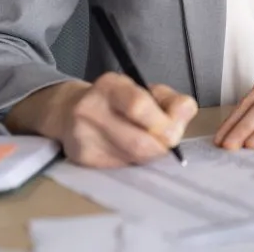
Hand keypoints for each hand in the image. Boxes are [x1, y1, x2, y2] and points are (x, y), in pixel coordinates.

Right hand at [6, 73, 197, 167]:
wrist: (68, 111)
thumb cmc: (118, 101)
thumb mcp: (145, 90)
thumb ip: (171, 101)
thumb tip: (185, 113)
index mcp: (110, 85)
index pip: (139, 105)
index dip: (163, 123)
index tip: (175, 130)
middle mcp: (90, 109)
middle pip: (138, 142)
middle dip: (161, 147)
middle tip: (167, 144)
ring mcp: (82, 136)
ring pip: (132, 160)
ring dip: (149, 157)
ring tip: (147, 145)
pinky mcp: (81, 159)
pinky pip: (120, 168)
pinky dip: (133, 163)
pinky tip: (128, 152)